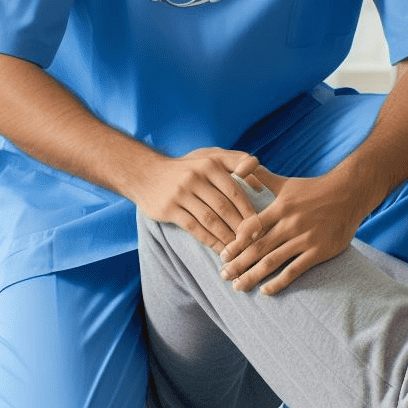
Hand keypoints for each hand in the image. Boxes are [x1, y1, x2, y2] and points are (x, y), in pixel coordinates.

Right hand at [130, 148, 262, 252]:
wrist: (145, 173)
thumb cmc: (186, 168)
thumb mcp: (209, 158)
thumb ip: (236, 163)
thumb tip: (262, 187)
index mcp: (209, 164)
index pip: (235, 191)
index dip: (249, 211)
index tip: (260, 227)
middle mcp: (195, 177)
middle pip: (224, 207)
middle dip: (240, 227)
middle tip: (252, 242)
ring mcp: (181, 193)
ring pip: (210, 220)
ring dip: (226, 237)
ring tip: (237, 249)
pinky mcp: (168, 208)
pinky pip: (194, 228)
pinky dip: (209, 240)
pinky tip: (218, 249)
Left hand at [218, 172, 368, 294]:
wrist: (349, 194)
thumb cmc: (314, 189)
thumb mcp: (286, 182)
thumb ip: (261, 177)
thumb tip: (239, 169)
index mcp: (280, 207)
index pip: (252, 227)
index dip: (236, 242)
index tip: (223, 255)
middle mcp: (290, 223)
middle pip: (258, 248)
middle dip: (239, 264)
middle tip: (223, 275)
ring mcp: (304, 238)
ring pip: (273, 261)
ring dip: (253, 276)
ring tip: (238, 286)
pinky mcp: (318, 251)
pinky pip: (295, 270)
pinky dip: (279, 282)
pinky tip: (266, 291)